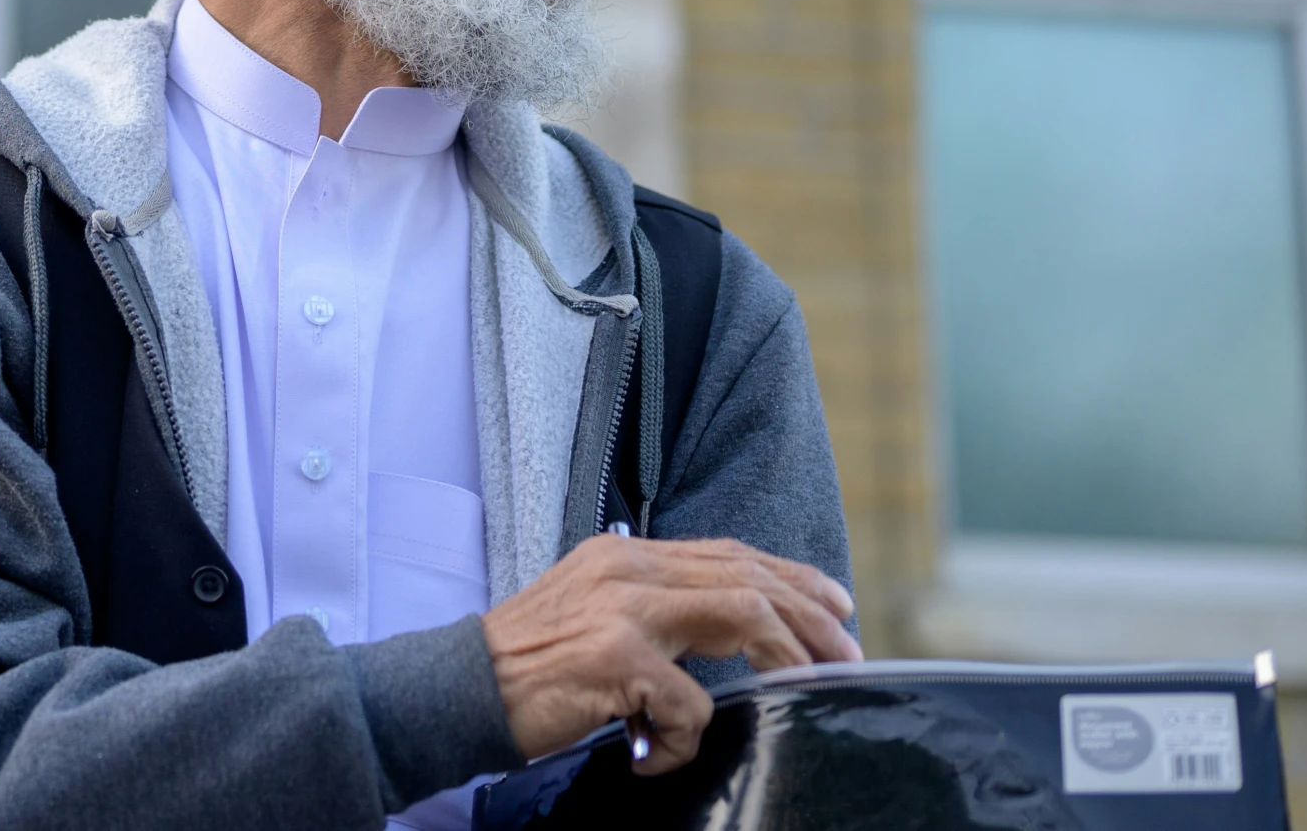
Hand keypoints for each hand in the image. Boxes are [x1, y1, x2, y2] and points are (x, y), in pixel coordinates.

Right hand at [479, 535, 859, 774]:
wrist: (458, 688)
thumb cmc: (527, 666)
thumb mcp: (592, 613)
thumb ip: (650, 608)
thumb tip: (721, 633)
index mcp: (625, 555)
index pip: (728, 552)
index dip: (791, 576)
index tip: (835, 604)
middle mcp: (628, 568)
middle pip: (747, 576)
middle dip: (810, 616)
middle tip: (848, 654)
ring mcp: (624, 609)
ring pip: (740, 614)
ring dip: (784, 655)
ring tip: (802, 686)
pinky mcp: (616, 657)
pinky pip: (690, 704)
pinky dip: (682, 740)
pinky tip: (652, 755)